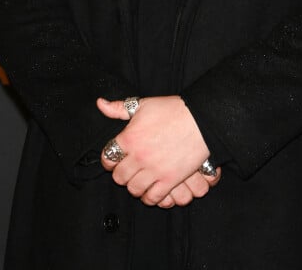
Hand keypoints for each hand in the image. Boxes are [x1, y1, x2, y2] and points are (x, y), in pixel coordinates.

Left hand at [97, 96, 219, 205]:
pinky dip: (150, 196)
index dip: (109, 160)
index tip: (115, 159)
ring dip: (135, 186)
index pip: (107, 158)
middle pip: (119, 177)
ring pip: (134, 189)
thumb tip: (101, 104)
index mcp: (129, 138)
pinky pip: (153, 197)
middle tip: (129, 169)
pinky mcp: (170, 180)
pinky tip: (152, 189)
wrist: (200, 119)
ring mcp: (154, 170)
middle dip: (122, 173)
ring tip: (140, 179)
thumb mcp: (143, 104)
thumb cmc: (172, 109)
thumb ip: (119, 108)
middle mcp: (138, 157)